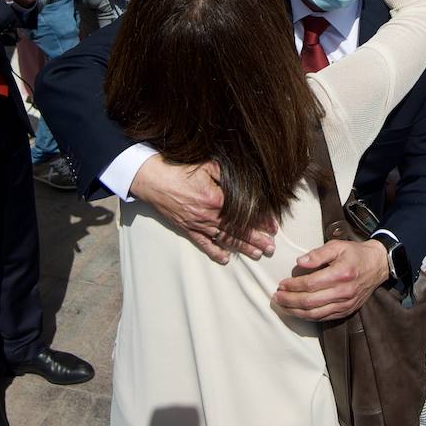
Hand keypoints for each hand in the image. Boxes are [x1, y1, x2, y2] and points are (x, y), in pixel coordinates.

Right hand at [131, 156, 275, 263]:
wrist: (152, 179)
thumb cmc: (180, 169)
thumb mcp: (207, 165)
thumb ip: (227, 175)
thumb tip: (245, 182)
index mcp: (216, 199)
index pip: (244, 213)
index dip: (260, 220)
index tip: (273, 227)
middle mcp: (208, 215)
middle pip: (237, 230)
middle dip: (256, 239)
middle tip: (271, 248)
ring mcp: (197, 224)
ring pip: (224, 239)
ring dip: (241, 248)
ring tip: (257, 254)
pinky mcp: (187, 228)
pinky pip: (203, 243)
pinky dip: (215, 252)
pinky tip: (226, 260)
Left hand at [273, 239, 388, 320]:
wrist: (377, 265)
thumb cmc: (355, 254)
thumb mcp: (337, 246)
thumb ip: (318, 254)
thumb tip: (299, 262)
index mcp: (341, 274)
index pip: (311, 284)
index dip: (293, 286)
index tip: (281, 284)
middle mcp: (344, 292)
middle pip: (310, 301)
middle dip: (289, 300)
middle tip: (276, 297)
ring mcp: (346, 304)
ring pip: (315, 314)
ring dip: (295, 311)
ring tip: (283, 305)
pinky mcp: (347, 310)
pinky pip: (324, 318)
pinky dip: (308, 316)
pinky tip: (298, 311)